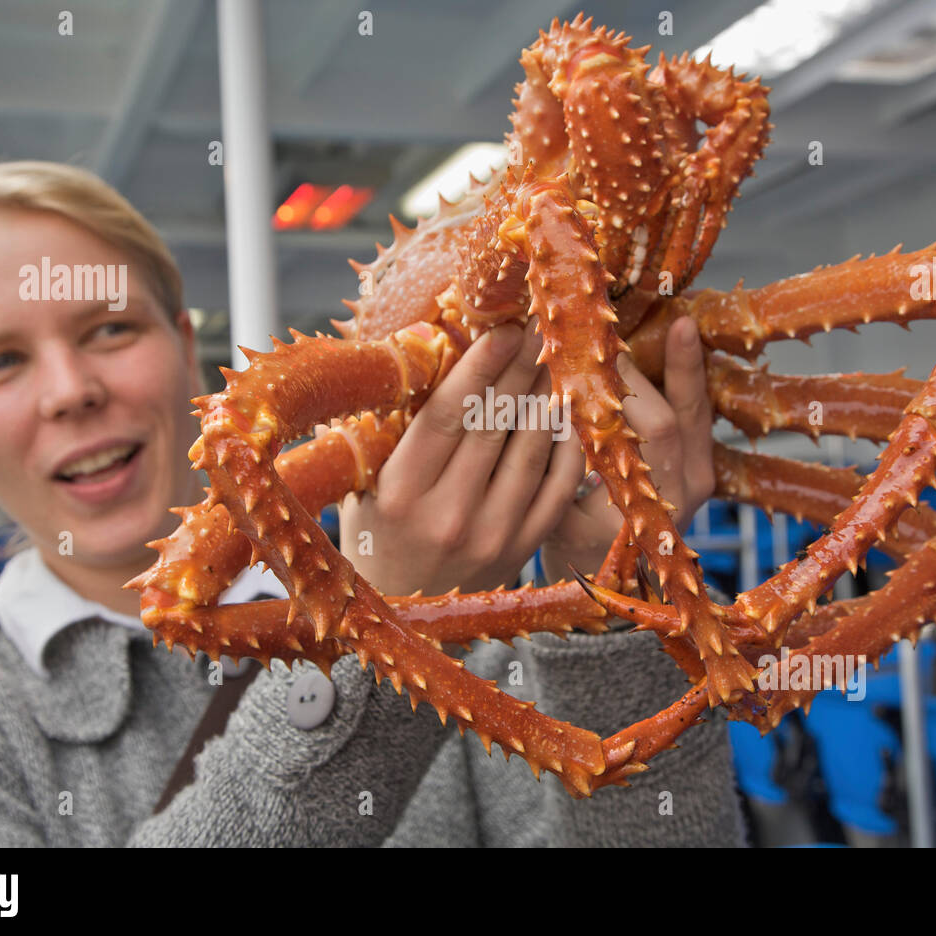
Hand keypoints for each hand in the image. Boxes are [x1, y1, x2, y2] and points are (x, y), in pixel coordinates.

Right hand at [339, 320, 583, 595]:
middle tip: (540, 326)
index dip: (479, 368)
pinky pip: (558, 486)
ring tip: (557, 357)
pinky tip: (570, 410)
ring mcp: (492, 535)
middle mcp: (448, 515)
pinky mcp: (523, 549)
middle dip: (521, 368)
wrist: (400, 610)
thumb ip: (386, 428)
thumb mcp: (364, 482)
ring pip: (532, 450)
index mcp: (400, 492)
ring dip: (548, 397)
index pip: (447, 415)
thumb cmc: (376, 532)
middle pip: (495, 424)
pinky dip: (568, 444)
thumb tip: (413, 355)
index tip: (503, 329)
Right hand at [539, 316, 715, 584]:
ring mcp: (703, 477)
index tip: (586, 355)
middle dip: (641, 369)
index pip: (647, 433)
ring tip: (677, 319)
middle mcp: (688, 490)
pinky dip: (686, 378)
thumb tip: (547, 404)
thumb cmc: (577, 554)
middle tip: (607, 331)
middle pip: (674, 416)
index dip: (618, 391)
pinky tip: (680, 337)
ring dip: (684, 365)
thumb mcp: (560, 520)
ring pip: (696, 410)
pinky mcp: (704, 465)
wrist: (618, 586)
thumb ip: (558, 469)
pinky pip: (698, 414)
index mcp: (653, 507)